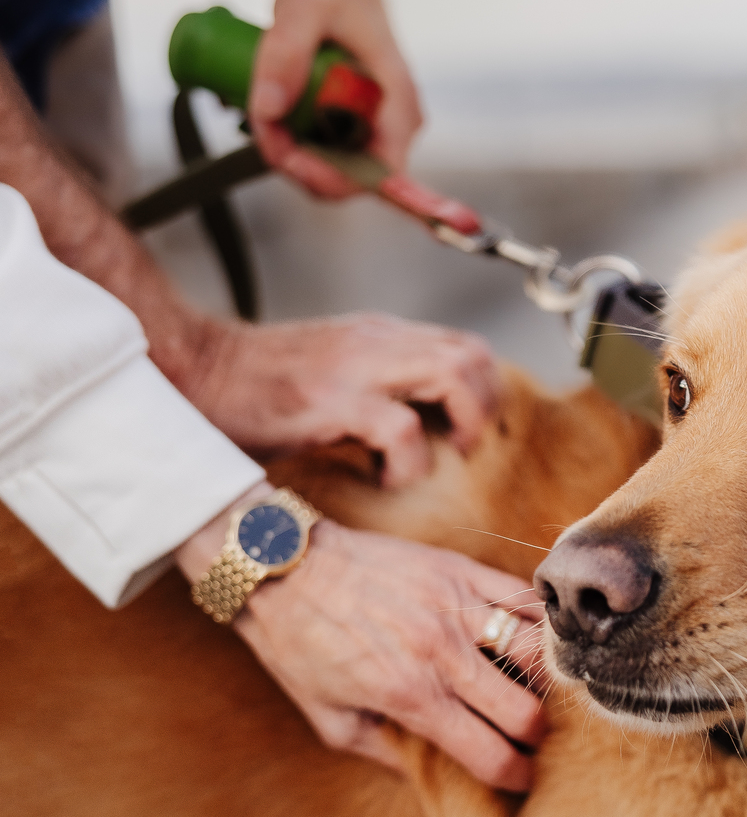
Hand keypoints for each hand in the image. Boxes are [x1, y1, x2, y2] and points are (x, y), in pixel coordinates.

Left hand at [177, 504, 546, 788]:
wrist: (283, 566)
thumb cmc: (300, 646)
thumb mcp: (329, 720)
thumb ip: (385, 752)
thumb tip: (429, 775)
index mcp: (409, 696)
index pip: (489, 755)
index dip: (516, 777)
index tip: (523, 779)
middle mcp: (440, 654)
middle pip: (525, 711)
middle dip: (539, 737)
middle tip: (538, 740)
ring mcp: (455, 607)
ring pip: (537, 652)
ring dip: (548, 681)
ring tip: (544, 691)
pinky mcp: (459, 570)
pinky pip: (523, 598)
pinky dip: (540, 623)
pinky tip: (539, 638)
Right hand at [179, 311, 498, 488]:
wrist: (192, 370)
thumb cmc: (256, 386)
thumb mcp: (333, 370)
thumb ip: (379, 383)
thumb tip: (424, 428)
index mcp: (380, 336)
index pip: (467, 346)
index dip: (483, 392)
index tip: (466, 433)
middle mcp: (377, 343)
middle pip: (474, 355)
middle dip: (484, 410)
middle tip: (460, 450)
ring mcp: (356, 368)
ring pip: (453, 376)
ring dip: (459, 427)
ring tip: (428, 462)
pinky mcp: (331, 401)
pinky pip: (401, 429)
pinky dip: (407, 464)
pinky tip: (382, 481)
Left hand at [247, 0, 420, 199]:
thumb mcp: (303, 9)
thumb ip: (284, 54)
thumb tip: (267, 110)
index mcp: (398, 104)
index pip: (381, 173)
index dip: (334, 178)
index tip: (288, 157)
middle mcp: (390, 126)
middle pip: (346, 178)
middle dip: (295, 162)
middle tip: (255, 122)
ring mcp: (368, 130)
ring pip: (324, 168)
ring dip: (283, 150)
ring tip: (253, 106)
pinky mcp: (345, 127)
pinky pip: (314, 151)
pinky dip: (284, 141)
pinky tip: (263, 111)